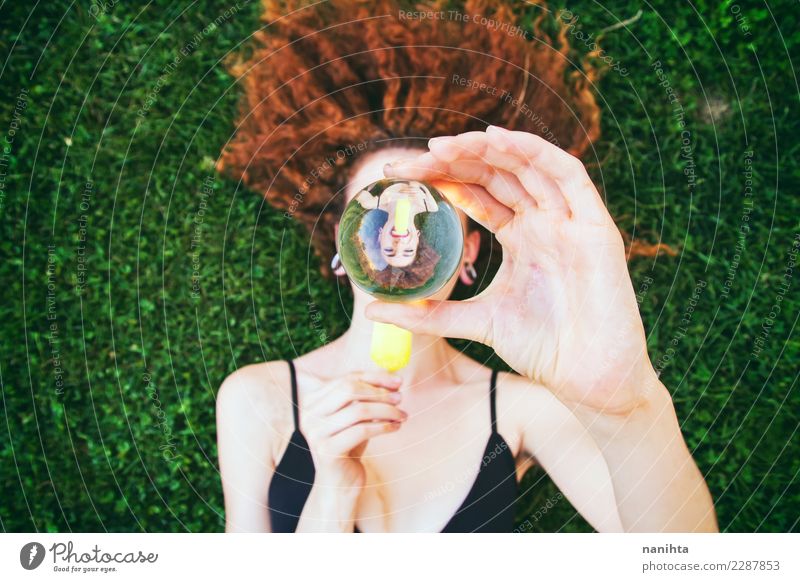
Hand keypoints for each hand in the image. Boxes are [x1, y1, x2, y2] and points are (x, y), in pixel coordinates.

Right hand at [301, 371, 405, 488]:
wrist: (338, 484)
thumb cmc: (349, 446)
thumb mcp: (355, 417)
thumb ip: (365, 397)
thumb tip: (392, 377)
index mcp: (312, 401)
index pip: (346, 378)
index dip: (374, 377)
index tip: (397, 381)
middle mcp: (309, 415)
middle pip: (349, 389)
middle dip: (379, 392)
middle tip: (400, 398)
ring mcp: (316, 433)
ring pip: (358, 410)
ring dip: (386, 410)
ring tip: (402, 415)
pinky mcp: (328, 450)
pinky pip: (362, 430)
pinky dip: (384, 426)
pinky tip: (395, 427)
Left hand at [367, 126, 659, 413]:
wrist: (588, 379)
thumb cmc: (542, 349)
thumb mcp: (475, 322)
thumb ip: (429, 314)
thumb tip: (372, 311)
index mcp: (521, 238)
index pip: (478, 194)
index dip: (443, 180)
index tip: (401, 176)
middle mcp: (545, 222)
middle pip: (497, 174)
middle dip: (454, 161)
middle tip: (413, 160)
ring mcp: (570, 221)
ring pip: (527, 165)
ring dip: (485, 148)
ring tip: (442, 146)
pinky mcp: (595, 226)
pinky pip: (567, 174)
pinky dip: (534, 150)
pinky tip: (496, 138)